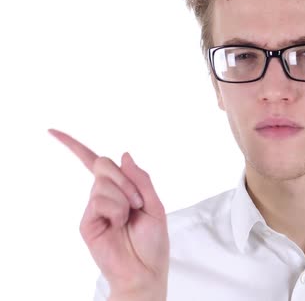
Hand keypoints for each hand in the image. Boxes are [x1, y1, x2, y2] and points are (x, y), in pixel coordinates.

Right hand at [48, 129, 168, 299]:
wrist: (145, 269)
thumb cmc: (152, 242)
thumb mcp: (156, 205)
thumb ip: (141, 179)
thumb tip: (125, 155)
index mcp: (121, 189)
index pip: (95, 163)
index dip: (74, 146)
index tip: (52, 131)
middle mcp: (104, 195)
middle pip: (103, 164)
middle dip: (125, 180)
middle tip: (138, 202)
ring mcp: (94, 208)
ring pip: (103, 182)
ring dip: (124, 196)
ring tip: (130, 217)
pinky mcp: (87, 221)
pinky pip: (100, 200)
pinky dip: (116, 209)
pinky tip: (118, 224)